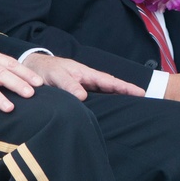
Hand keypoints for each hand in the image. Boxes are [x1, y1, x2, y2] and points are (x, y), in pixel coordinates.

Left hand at [24, 53, 144, 99]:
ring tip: (132, 109)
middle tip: (145, 101)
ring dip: (118, 99)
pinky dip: (105, 103)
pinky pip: (95, 99)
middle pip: (112, 88)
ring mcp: (84, 87)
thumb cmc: (46, 70)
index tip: (141, 92)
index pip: (109, 81)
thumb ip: (68, 85)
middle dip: (128, 93)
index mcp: (86, 74)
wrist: (34, 68)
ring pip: (105, 94)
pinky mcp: (78, 94)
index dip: (125, 87)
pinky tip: (110, 112)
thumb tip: (83, 97)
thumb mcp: (56, 76)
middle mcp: (88, 80)